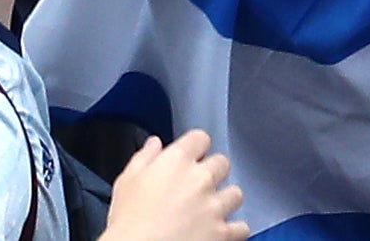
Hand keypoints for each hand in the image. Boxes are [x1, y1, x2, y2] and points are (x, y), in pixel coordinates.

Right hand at [103, 130, 245, 240]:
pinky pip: (242, 227)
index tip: (192, 155)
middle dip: (214, 171)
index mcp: (177, 161)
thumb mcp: (126, 182)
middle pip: (222, 163)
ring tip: (213, 208)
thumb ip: (144, 158)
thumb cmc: (129, 221)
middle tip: (201, 184)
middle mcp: (201, 179)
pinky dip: (234, 229)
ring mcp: (215, 207)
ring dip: (226, 199)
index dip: (196, 147)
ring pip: (236, 193)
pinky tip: (222, 231)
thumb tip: (154, 144)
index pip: (200, 138)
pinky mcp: (223, 233)